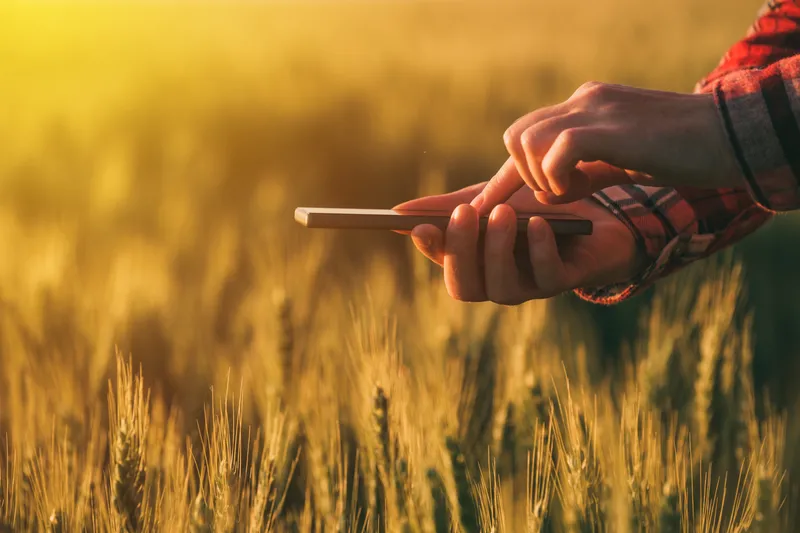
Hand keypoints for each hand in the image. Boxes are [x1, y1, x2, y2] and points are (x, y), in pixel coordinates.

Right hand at [393, 183, 643, 303]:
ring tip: (502, 213)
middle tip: (464, 213)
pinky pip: (546, 277)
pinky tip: (539, 223)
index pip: (444, 265)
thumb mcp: (487, 200)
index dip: (431, 250)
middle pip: (465, 287)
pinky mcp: (563, 281)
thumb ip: (446, 208)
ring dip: (498, 251)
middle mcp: (497, 281)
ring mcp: (529, 286)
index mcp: (475, 263)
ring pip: (502, 290)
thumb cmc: (533, 207)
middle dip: (462, 252)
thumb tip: (396, 213)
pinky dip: (539, 250)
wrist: (594, 209)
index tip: (421, 226)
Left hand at [472, 82, 741, 211]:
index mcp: (583, 106)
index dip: (503, 176)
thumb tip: (549, 190)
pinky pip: (556, 152)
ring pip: (527, 141)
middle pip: (516, 135)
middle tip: (557, 196)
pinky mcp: (608, 127)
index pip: (526, 136)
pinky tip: (585, 187)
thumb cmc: (677, 154)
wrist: (728, 138)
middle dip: (521, 176)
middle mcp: (582, 101)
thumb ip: (585, 168)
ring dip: (541, 178)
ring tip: (576, 192)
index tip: (481, 206)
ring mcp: (594, 110)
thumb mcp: (620, 160)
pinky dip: (559, 177)